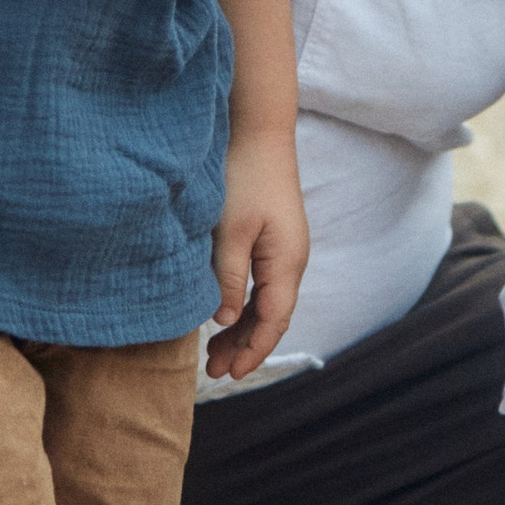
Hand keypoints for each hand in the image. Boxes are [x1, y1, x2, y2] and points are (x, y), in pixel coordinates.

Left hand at [206, 123, 308, 378]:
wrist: (259, 131)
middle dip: (244, 346)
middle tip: (213, 371)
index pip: (273, 321)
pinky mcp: (273, 239)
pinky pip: (261, 284)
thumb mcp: (229, 231)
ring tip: (212, 351)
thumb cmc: (244, 177)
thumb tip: (223, 320)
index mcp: (286, 262)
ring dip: (242, 328)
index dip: (252, 351)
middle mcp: (291, 260)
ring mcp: (284, 250)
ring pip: (266, 303)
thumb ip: (227, 277)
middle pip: (271, 317)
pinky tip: (222, 313)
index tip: (229, 373)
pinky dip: (242, 305)